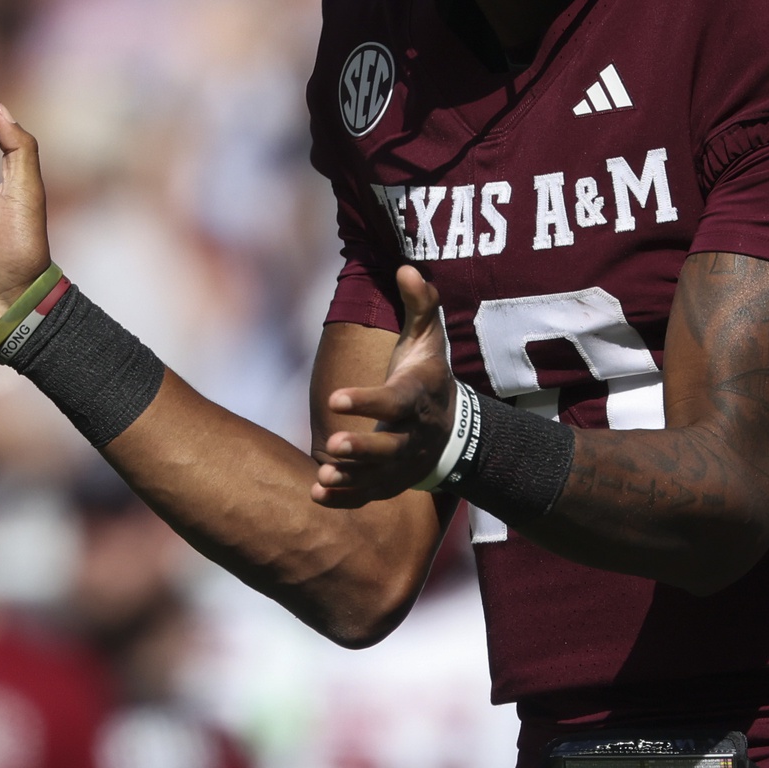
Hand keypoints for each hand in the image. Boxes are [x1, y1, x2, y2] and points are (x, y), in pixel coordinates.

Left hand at [314, 266, 459, 506]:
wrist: (451, 427)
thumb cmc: (426, 374)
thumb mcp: (428, 337)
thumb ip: (420, 303)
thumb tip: (406, 267)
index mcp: (416, 396)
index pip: (394, 401)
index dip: (366, 401)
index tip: (334, 397)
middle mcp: (413, 433)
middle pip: (390, 445)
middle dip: (363, 448)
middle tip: (333, 444)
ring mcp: (403, 462)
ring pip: (378, 475)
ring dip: (351, 478)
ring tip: (322, 477)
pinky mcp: (392, 481)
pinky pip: (369, 495)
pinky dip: (346, 499)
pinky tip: (317, 496)